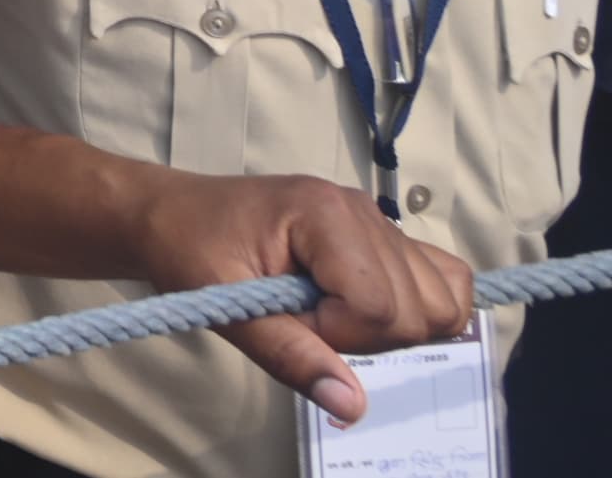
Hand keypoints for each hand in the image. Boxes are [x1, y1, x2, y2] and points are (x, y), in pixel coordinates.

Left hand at [135, 170, 475, 422]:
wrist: (171, 214)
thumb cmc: (188, 248)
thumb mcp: (223, 305)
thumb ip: (290, 356)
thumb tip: (352, 407)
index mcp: (324, 213)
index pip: (380, 306)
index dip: (339, 333)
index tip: (291, 320)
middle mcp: (363, 209)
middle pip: (420, 309)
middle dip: (365, 334)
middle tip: (304, 316)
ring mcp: (377, 220)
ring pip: (442, 301)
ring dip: (391, 325)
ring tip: (329, 310)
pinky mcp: (382, 236)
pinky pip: (444, 280)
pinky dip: (420, 309)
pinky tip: (364, 309)